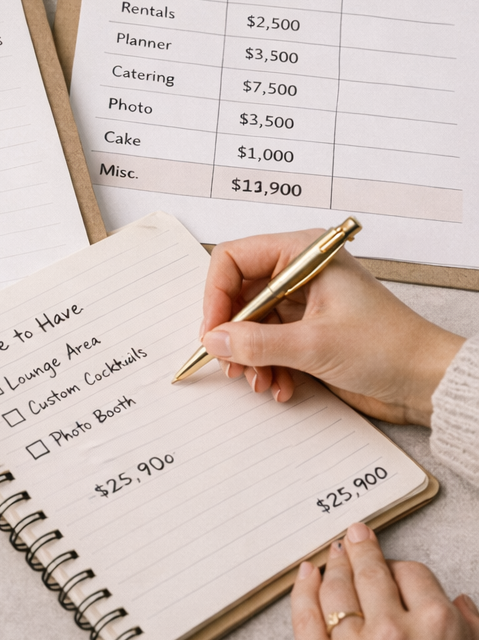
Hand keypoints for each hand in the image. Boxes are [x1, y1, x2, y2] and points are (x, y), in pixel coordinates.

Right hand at [201, 230, 464, 423]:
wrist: (428, 382)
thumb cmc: (389, 347)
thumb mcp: (314, 345)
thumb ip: (256, 342)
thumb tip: (213, 339)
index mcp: (303, 254)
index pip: (235, 259)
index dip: (216, 294)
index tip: (212, 330)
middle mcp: (299, 272)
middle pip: (238, 293)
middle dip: (232, 332)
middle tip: (230, 362)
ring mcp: (302, 302)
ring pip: (250, 322)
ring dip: (250, 355)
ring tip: (260, 380)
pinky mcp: (306, 329)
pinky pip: (267, 342)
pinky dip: (267, 365)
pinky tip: (279, 385)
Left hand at [292, 522, 478, 639]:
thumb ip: (469, 630)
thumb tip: (461, 603)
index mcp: (436, 625)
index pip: (412, 573)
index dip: (403, 569)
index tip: (396, 568)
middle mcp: (392, 631)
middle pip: (370, 573)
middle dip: (361, 551)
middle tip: (355, 536)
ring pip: (336, 589)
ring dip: (334, 567)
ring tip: (334, 554)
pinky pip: (307, 618)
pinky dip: (304, 591)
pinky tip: (307, 574)